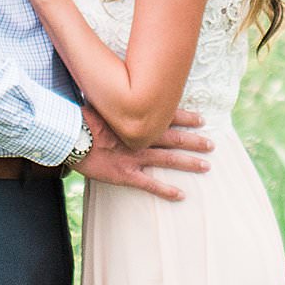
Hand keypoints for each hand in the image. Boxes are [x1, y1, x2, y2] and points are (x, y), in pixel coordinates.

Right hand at [75, 104, 212, 201]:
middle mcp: (141, 136)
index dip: (186, 117)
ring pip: (168, 159)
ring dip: (188, 162)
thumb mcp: (104, 103)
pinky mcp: (126, 174)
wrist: (71, 136)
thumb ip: (119, 101)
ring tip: (206, 166)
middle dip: (194, 140)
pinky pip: (149, 183)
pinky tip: (181, 195)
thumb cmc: (85, 117)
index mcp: (137, 119)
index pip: (168, 116)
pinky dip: (166, 190)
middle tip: (213, 144)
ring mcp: (135, 156)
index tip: (202, 119)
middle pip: (174, 138)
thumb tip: (125, 88)